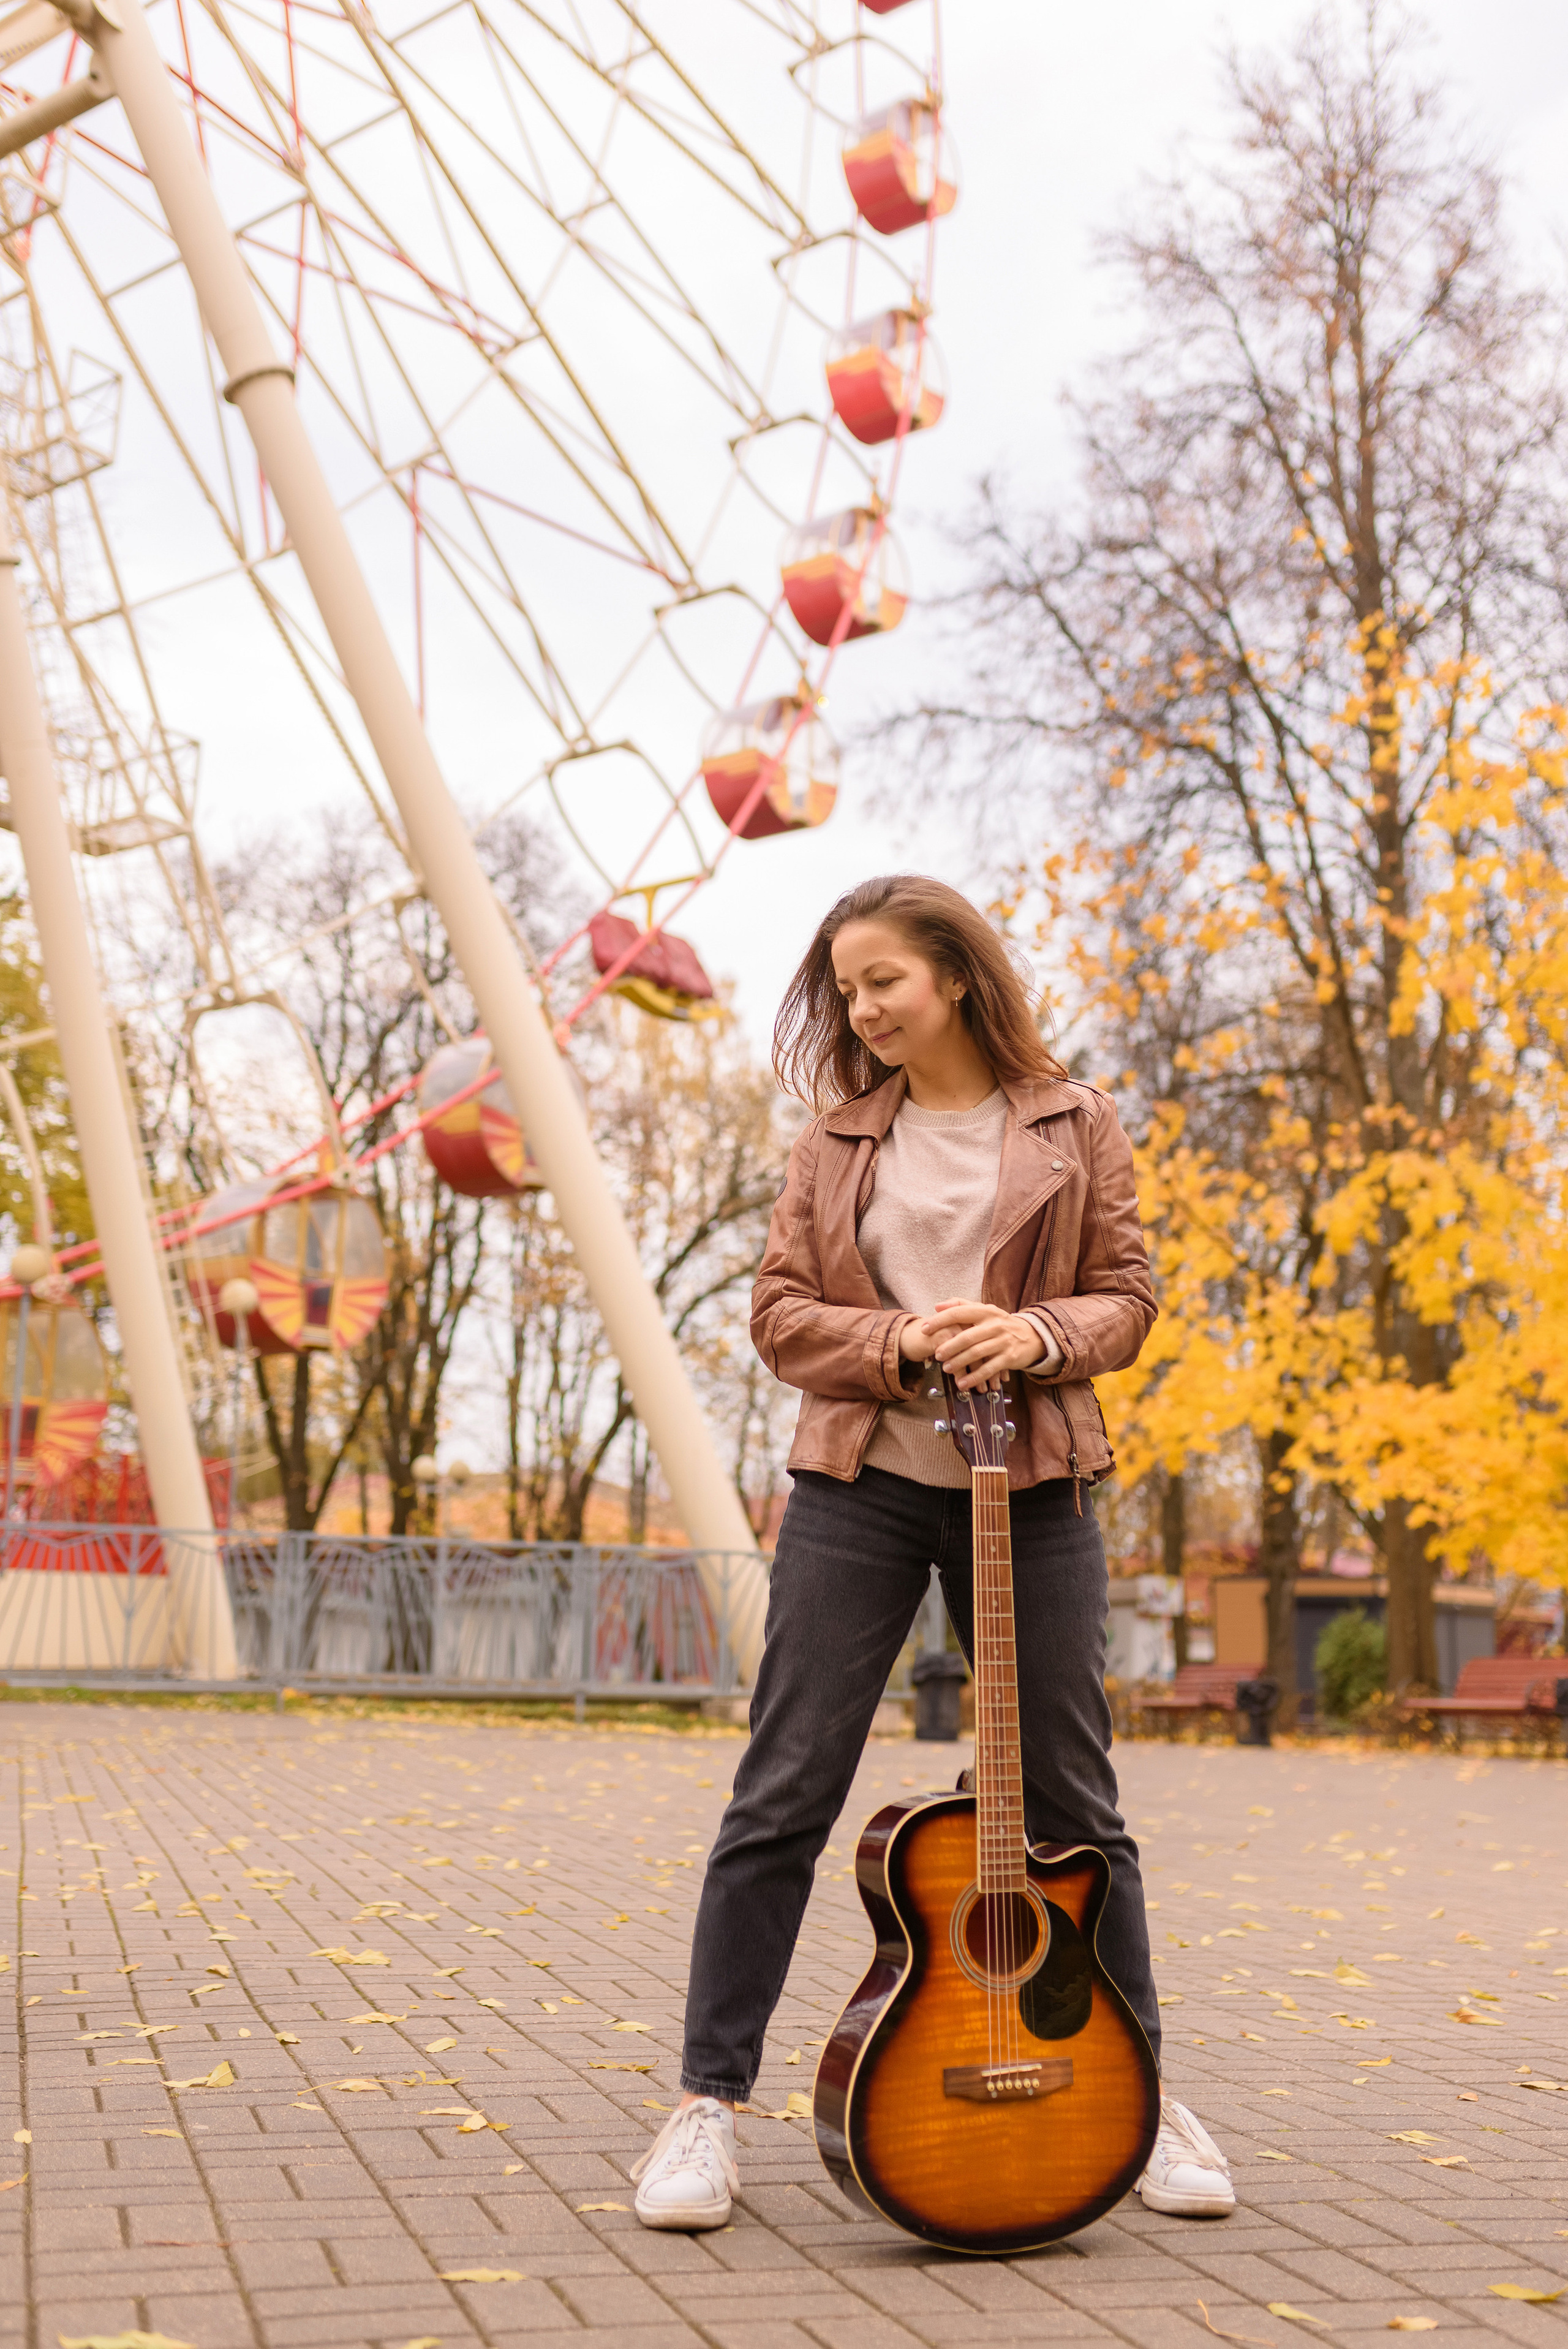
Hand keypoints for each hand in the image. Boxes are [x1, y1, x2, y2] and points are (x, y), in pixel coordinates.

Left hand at [905, 1298, 1044, 1389]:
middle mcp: (995, 1325)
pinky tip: (963, 1383)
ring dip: (959, 1362)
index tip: (925, 1329)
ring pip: (977, 1353)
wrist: (1032, 1336)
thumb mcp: (985, 1310)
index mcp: (986, 1311)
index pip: (959, 1313)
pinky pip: (989, 1369)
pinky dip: (974, 1377)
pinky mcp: (1009, 1358)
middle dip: (949, 1346)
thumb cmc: (1000, 1324)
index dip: (940, 1320)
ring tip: (946, 1369)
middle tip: (937, 1354)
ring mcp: (1003, 1341)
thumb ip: (961, 1305)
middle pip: (968, 1336)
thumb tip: (937, 1306)